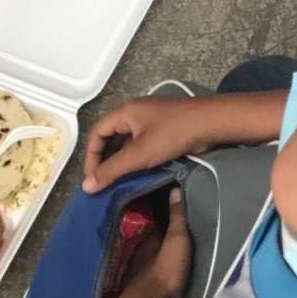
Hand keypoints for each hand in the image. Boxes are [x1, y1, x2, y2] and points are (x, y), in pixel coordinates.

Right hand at [83, 96, 210, 193]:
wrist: (209, 123)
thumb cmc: (172, 134)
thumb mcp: (138, 154)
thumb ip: (112, 170)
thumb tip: (86, 185)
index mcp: (126, 112)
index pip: (97, 132)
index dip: (91, 156)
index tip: (92, 178)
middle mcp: (136, 112)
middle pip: (111, 136)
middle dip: (105, 159)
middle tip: (103, 182)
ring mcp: (151, 119)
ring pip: (127, 141)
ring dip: (121, 160)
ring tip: (117, 182)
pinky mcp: (163, 128)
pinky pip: (141, 143)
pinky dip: (136, 158)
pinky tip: (137, 174)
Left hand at [118, 188, 191, 297]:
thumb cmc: (165, 269)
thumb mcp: (177, 239)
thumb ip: (177, 217)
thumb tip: (175, 188)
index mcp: (149, 237)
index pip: (155, 220)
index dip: (162, 213)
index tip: (168, 203)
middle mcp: (140, 251)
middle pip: (149, 237)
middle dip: (156, 231)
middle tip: (169, 223)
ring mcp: (137, 270)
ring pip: (145, 254)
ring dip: (153, 250)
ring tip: (165, 245)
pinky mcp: (140, 287)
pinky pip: (145, 270)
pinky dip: (150, 265)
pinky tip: (156, 267)